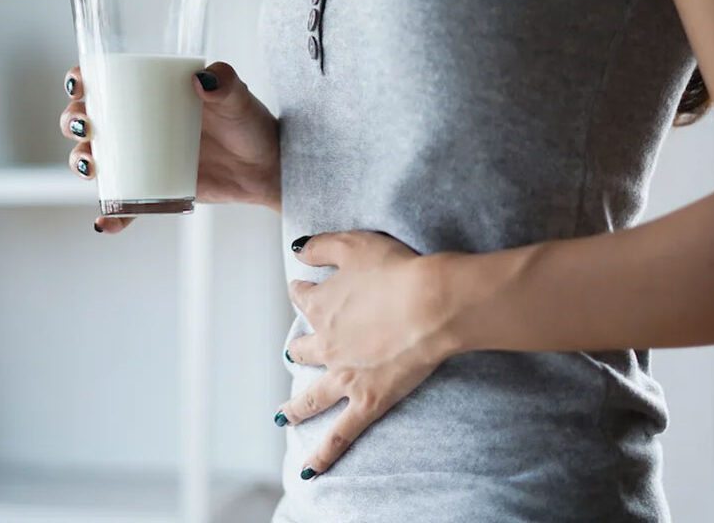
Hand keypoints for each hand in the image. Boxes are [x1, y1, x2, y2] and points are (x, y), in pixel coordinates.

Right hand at [58, 62, 280, 233]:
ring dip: (81, 163)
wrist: (268, 167)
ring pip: (96, 160)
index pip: (103, 82)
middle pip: (87, 121)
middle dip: (73, 123)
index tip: (79, 87)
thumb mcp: (239, 101)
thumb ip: (226, 84)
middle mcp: (137, 125)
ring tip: (92, 169)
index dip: (79, 82)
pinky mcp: (153, 191)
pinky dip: (111, 217)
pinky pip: (124, 205)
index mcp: (150, 94)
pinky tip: (103, 223)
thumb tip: (202, 79)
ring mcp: (142, 159)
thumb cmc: (250, 125)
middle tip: (85, 128)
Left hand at [277, 231, 461, 478]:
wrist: (431, 303)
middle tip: (298, 350)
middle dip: (300, 348)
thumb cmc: (398, 269)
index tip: (305, 287)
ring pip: (310, 397)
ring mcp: (343, 376)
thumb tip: (297, 252)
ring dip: (294, 408)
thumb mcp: (354, 244)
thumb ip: (321, 247)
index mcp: (321, 305)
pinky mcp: (368, 400)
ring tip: (283, 416)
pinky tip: (311, 469)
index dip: (304, 291)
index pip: (302, 297)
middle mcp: (325, 343)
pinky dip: (324, 454)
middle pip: (303, 348)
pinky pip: (340, 434)